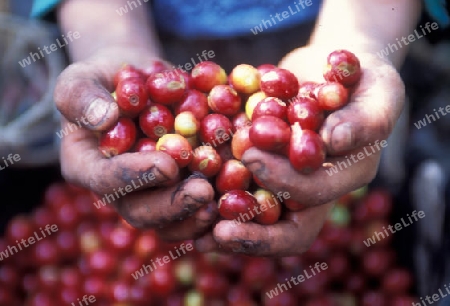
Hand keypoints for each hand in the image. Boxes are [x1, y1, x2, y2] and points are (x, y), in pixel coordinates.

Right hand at [54, 47, 217, 239]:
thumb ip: (82, 96)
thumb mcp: (81, 78)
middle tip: (204, 192)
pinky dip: (215, 206)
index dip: (136, 176)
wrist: (136, 85)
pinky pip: (192, 210)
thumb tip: (104, 117)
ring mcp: (149, 194)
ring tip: (222, 203)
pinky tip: (237, 196)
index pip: (106, 180)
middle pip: (141, 211)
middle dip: (173, 205)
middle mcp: (118, 190)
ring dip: (196, 216)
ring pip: (169, 222)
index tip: (166, 164)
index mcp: (87, 167)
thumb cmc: (104, 81)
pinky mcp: (175, 190)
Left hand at [196, 46, 404, 255]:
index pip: (316, 195)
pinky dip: (215, 199)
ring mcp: (287, 182)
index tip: (251, 160)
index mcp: (345, 177)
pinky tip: (191, 202)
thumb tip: (334, 140)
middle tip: (215, 223)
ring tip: (196, 232)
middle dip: (251, 226)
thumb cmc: (367, 79)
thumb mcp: (379, 93)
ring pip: (257, 218)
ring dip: (227, 226)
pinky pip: (239, 192)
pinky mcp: (264, 169)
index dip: (286, 184)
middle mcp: (315, 188)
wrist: (335, 68)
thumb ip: (363, 120)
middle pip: (284, 227)